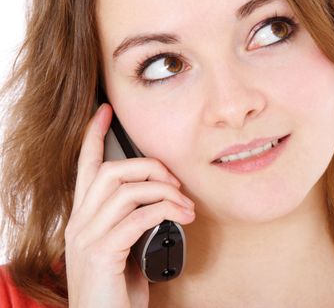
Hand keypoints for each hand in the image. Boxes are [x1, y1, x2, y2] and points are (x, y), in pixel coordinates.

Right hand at [65, 103, 194, 307]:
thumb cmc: (117, 291)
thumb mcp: (125, 249)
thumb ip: (133, 223)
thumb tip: (164, 204)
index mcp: (84, 219)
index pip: (84, 168)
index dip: (92, 137)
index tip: (104, 112)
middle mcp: (79, 224)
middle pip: (110, 172)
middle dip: (148, 167)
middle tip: (175, 182)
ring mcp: (87, 238)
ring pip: (125, 190)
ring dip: (163, 191)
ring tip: (185, 204)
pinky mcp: (102, 253)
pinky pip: (137, 217)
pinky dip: (165, 210)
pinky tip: (182, 217)